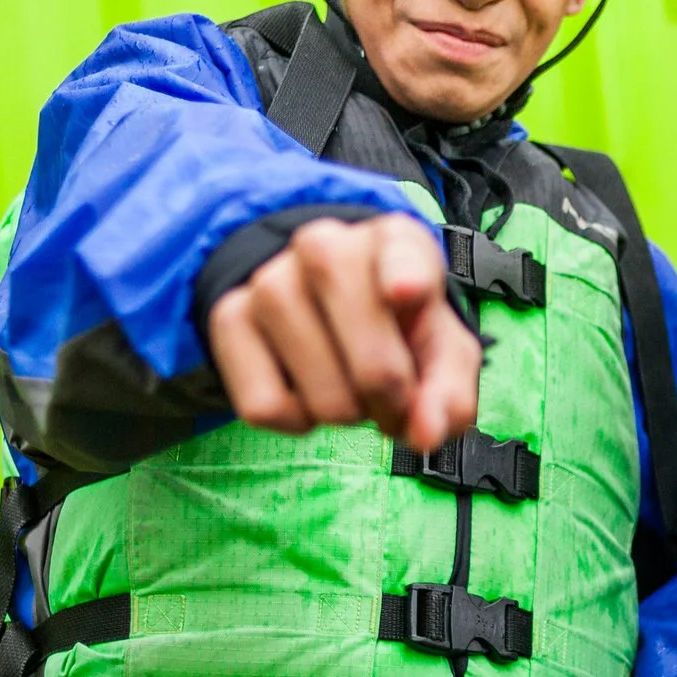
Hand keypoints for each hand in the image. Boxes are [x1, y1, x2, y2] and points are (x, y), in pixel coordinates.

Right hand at [206, 216, 480, 450]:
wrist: (324, 304)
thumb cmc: (395, 326)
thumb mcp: (441, 350)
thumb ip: (449, 393)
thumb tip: (427, 435)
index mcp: (395, 241)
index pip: (402, 254)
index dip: (406, 279)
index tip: (406, 294)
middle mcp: (326, 246)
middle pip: (371, 359)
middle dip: (393, 405)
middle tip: (394, 405)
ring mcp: (270, 280)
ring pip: (321, 395)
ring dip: (345, 415)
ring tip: (351, 391)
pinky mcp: (228, 318)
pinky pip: (264, 406)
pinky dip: (296, 421)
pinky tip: (306, 391)